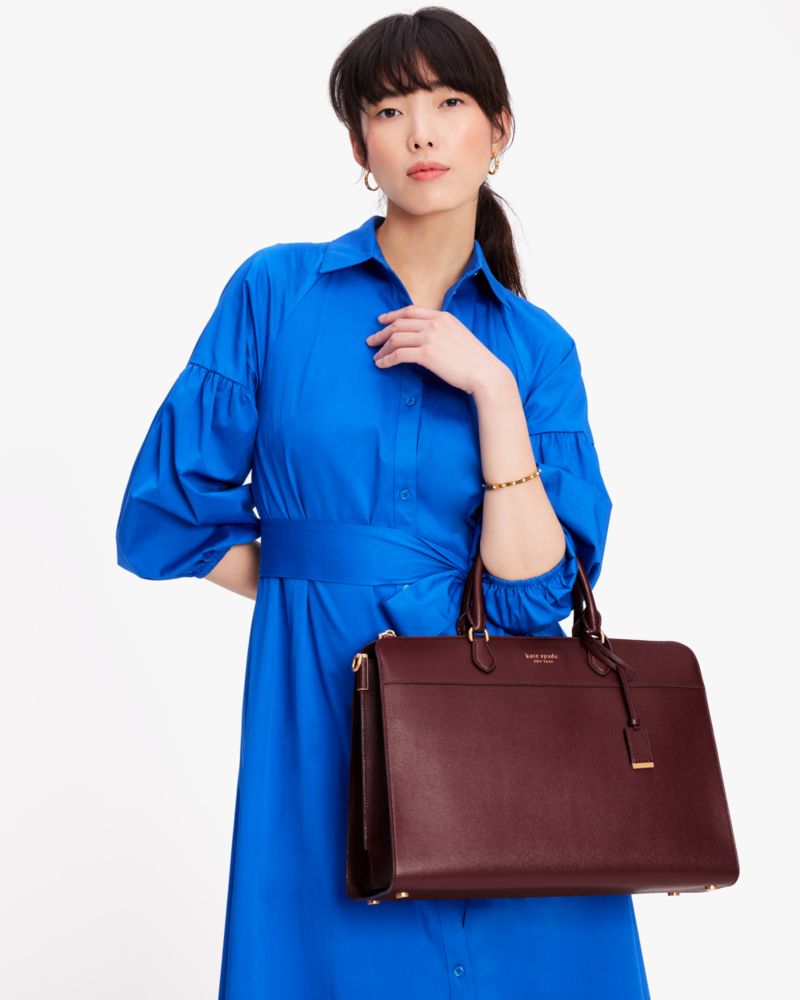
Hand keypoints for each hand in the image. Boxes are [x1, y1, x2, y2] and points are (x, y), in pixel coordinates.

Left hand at [367, 305, 507, 395]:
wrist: (485, 373)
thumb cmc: (475, 360)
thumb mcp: (458, 336)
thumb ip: (442, 331)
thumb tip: (425, 337)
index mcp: (443, 317)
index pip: (411, 311)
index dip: (393, 314)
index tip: (382, 320)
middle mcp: (435, 324)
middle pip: (399, 323)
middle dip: (382, 332)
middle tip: (371, 341)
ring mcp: (431, 338)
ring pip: (396, 338)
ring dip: (382, 348)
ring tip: (376, 357)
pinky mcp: (427, 354)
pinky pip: (399, 354)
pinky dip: (387, 360)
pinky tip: (382, 365)